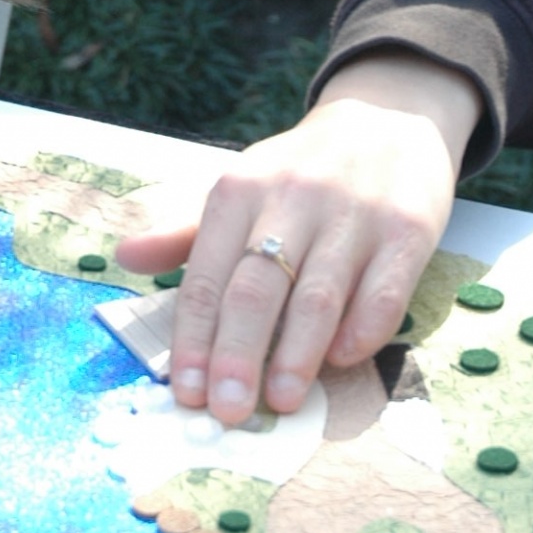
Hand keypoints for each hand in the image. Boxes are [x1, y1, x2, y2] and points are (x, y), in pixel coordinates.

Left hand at [115, 49, 481, 425]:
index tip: (184, 393)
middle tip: (226, 412)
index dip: (194, 337)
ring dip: (297, 354)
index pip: (207, 275)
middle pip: (257, 288)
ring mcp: (352, 215)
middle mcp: (292, 199)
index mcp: (239, 190)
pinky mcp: (407, 229)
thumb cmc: (300, 173)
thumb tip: (125, 257)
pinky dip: (362, 331)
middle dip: (237, 354)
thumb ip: (185, 232)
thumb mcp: (241, 189)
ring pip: (318, 294)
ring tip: (281, 402)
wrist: (386, 120)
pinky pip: (383, 290)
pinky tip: (343, 361)